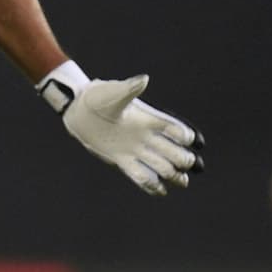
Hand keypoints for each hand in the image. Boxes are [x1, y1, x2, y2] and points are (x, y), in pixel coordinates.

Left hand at [40, 64, 203, 195]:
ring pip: (160, 165)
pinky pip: (140, 175)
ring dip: (173, 174)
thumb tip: (144, 80)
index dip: (183, 134)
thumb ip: (129, 89)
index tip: (191, 141)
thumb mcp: (113, 93)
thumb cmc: (98, 97)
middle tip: (189, 164)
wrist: (80, 110)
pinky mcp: (122, 160)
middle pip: (171, 150)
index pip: (172, 128)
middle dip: (182, 158)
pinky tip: (161, 191)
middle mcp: (146, 135)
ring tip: (183, 183)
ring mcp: (135, 149)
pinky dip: (151, 184)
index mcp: (148, 118)